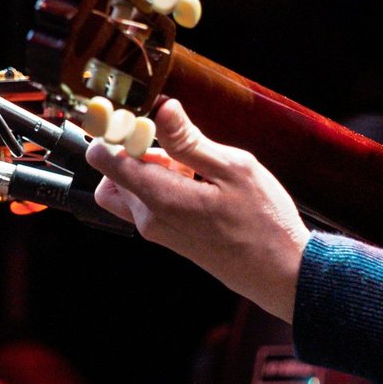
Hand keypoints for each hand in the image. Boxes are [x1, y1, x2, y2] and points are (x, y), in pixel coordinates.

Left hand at [87, 99, 310, 320]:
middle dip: (139, 151)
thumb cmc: (265, 223)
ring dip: (151, 169)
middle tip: (179, 147)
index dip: (116, 132)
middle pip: (114, 171)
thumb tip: (162, 110)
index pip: (103, 158)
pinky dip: (163, 186)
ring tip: (193, 168)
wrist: (279, 272)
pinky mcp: (167, 237)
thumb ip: (190, 141)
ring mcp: (156, 231)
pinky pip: (148, 203)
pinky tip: (199, 184)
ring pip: (129, 187)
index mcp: (160, 198)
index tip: (143, 120)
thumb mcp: (234, 169)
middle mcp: (148, 218)